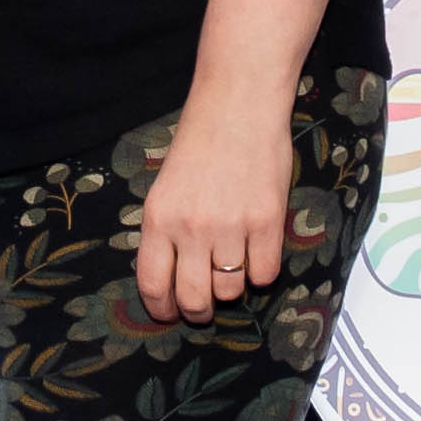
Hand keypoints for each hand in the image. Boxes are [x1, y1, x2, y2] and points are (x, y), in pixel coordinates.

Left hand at [131, 98, 293, 328]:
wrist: (239, 106)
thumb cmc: (200, 143)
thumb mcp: (166, 188)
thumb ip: (166, 232)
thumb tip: (173, 280)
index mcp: (159, 219)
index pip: (154, 285)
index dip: (162, 309)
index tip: (170, 314)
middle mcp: (191, 228)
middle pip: (195, 298)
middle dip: (199, 311)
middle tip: (204, 307)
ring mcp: (231, 226)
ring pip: (232, 289)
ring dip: (232, 285)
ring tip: (233, 264)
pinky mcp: (267, 221)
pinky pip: (265, 273)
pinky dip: (262, 271)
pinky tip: (258, 252)